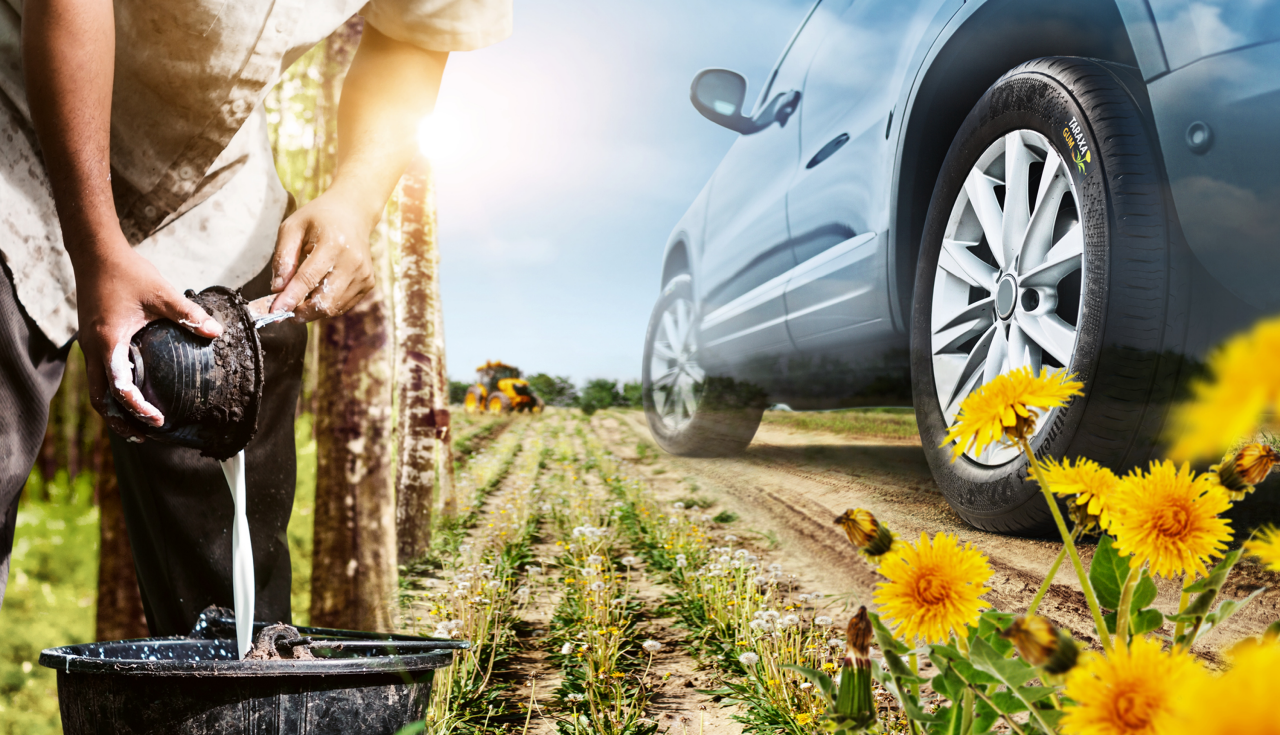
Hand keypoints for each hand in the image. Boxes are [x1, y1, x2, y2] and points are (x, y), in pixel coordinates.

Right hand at [75, 234, 222, 436]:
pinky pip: (98, 373)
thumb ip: (188, 314)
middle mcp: (93, 349)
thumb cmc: (127, 272)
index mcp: (108, 342)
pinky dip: (112, 390)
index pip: (119, 388)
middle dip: (120, 420)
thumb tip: (216, 332)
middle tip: (145, 435)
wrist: (95, 252)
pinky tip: (132, 391)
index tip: (158, 421)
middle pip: (99, 398)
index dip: (137, 409)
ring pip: (96, 388)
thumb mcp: (162, 293)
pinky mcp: (92, 339)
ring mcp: (89, 345)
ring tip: (136, 424)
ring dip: (113, 409)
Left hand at [268, 190, 375, 321]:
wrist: (353, 213)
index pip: (308, 279)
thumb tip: (278, 288)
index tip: (275, 311)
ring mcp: (363, 274)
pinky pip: (343, 305)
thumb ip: (283, 257)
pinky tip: (317, 294)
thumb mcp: (293, 227)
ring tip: (299, 301)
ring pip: (333, 308)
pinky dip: (326, 306)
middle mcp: (352, 261)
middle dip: (301, 312)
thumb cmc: (319, 219)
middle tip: (284, 312)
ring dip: (312, 311)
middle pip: (324, 301)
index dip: (290, 298)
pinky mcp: (368, 282)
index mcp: (333, 243)